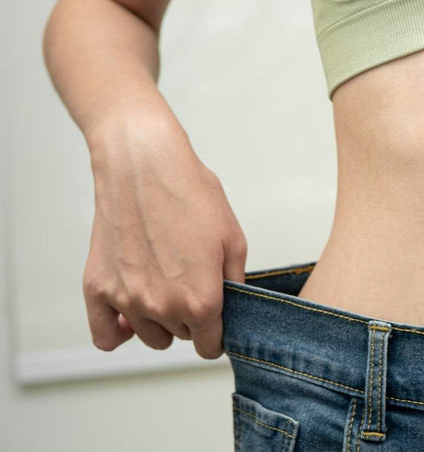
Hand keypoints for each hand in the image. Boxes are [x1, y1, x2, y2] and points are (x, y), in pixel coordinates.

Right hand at [82, 110, 247, 358]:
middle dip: (190, 318)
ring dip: (159, 321)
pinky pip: (103, 335)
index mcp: (200, 300)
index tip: (216, 319)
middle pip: (181, 337)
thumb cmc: (190, 195)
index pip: (210, 346)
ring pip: (149, 337)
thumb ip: (235, 284)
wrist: (143, 167)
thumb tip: (234, 308)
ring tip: (164, 286)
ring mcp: (126, 300)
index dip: (217, 333)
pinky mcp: (97, 288)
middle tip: (191, 281)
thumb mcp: (233, 239)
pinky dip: (117, 331)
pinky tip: (128, 317)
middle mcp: (161, 307)